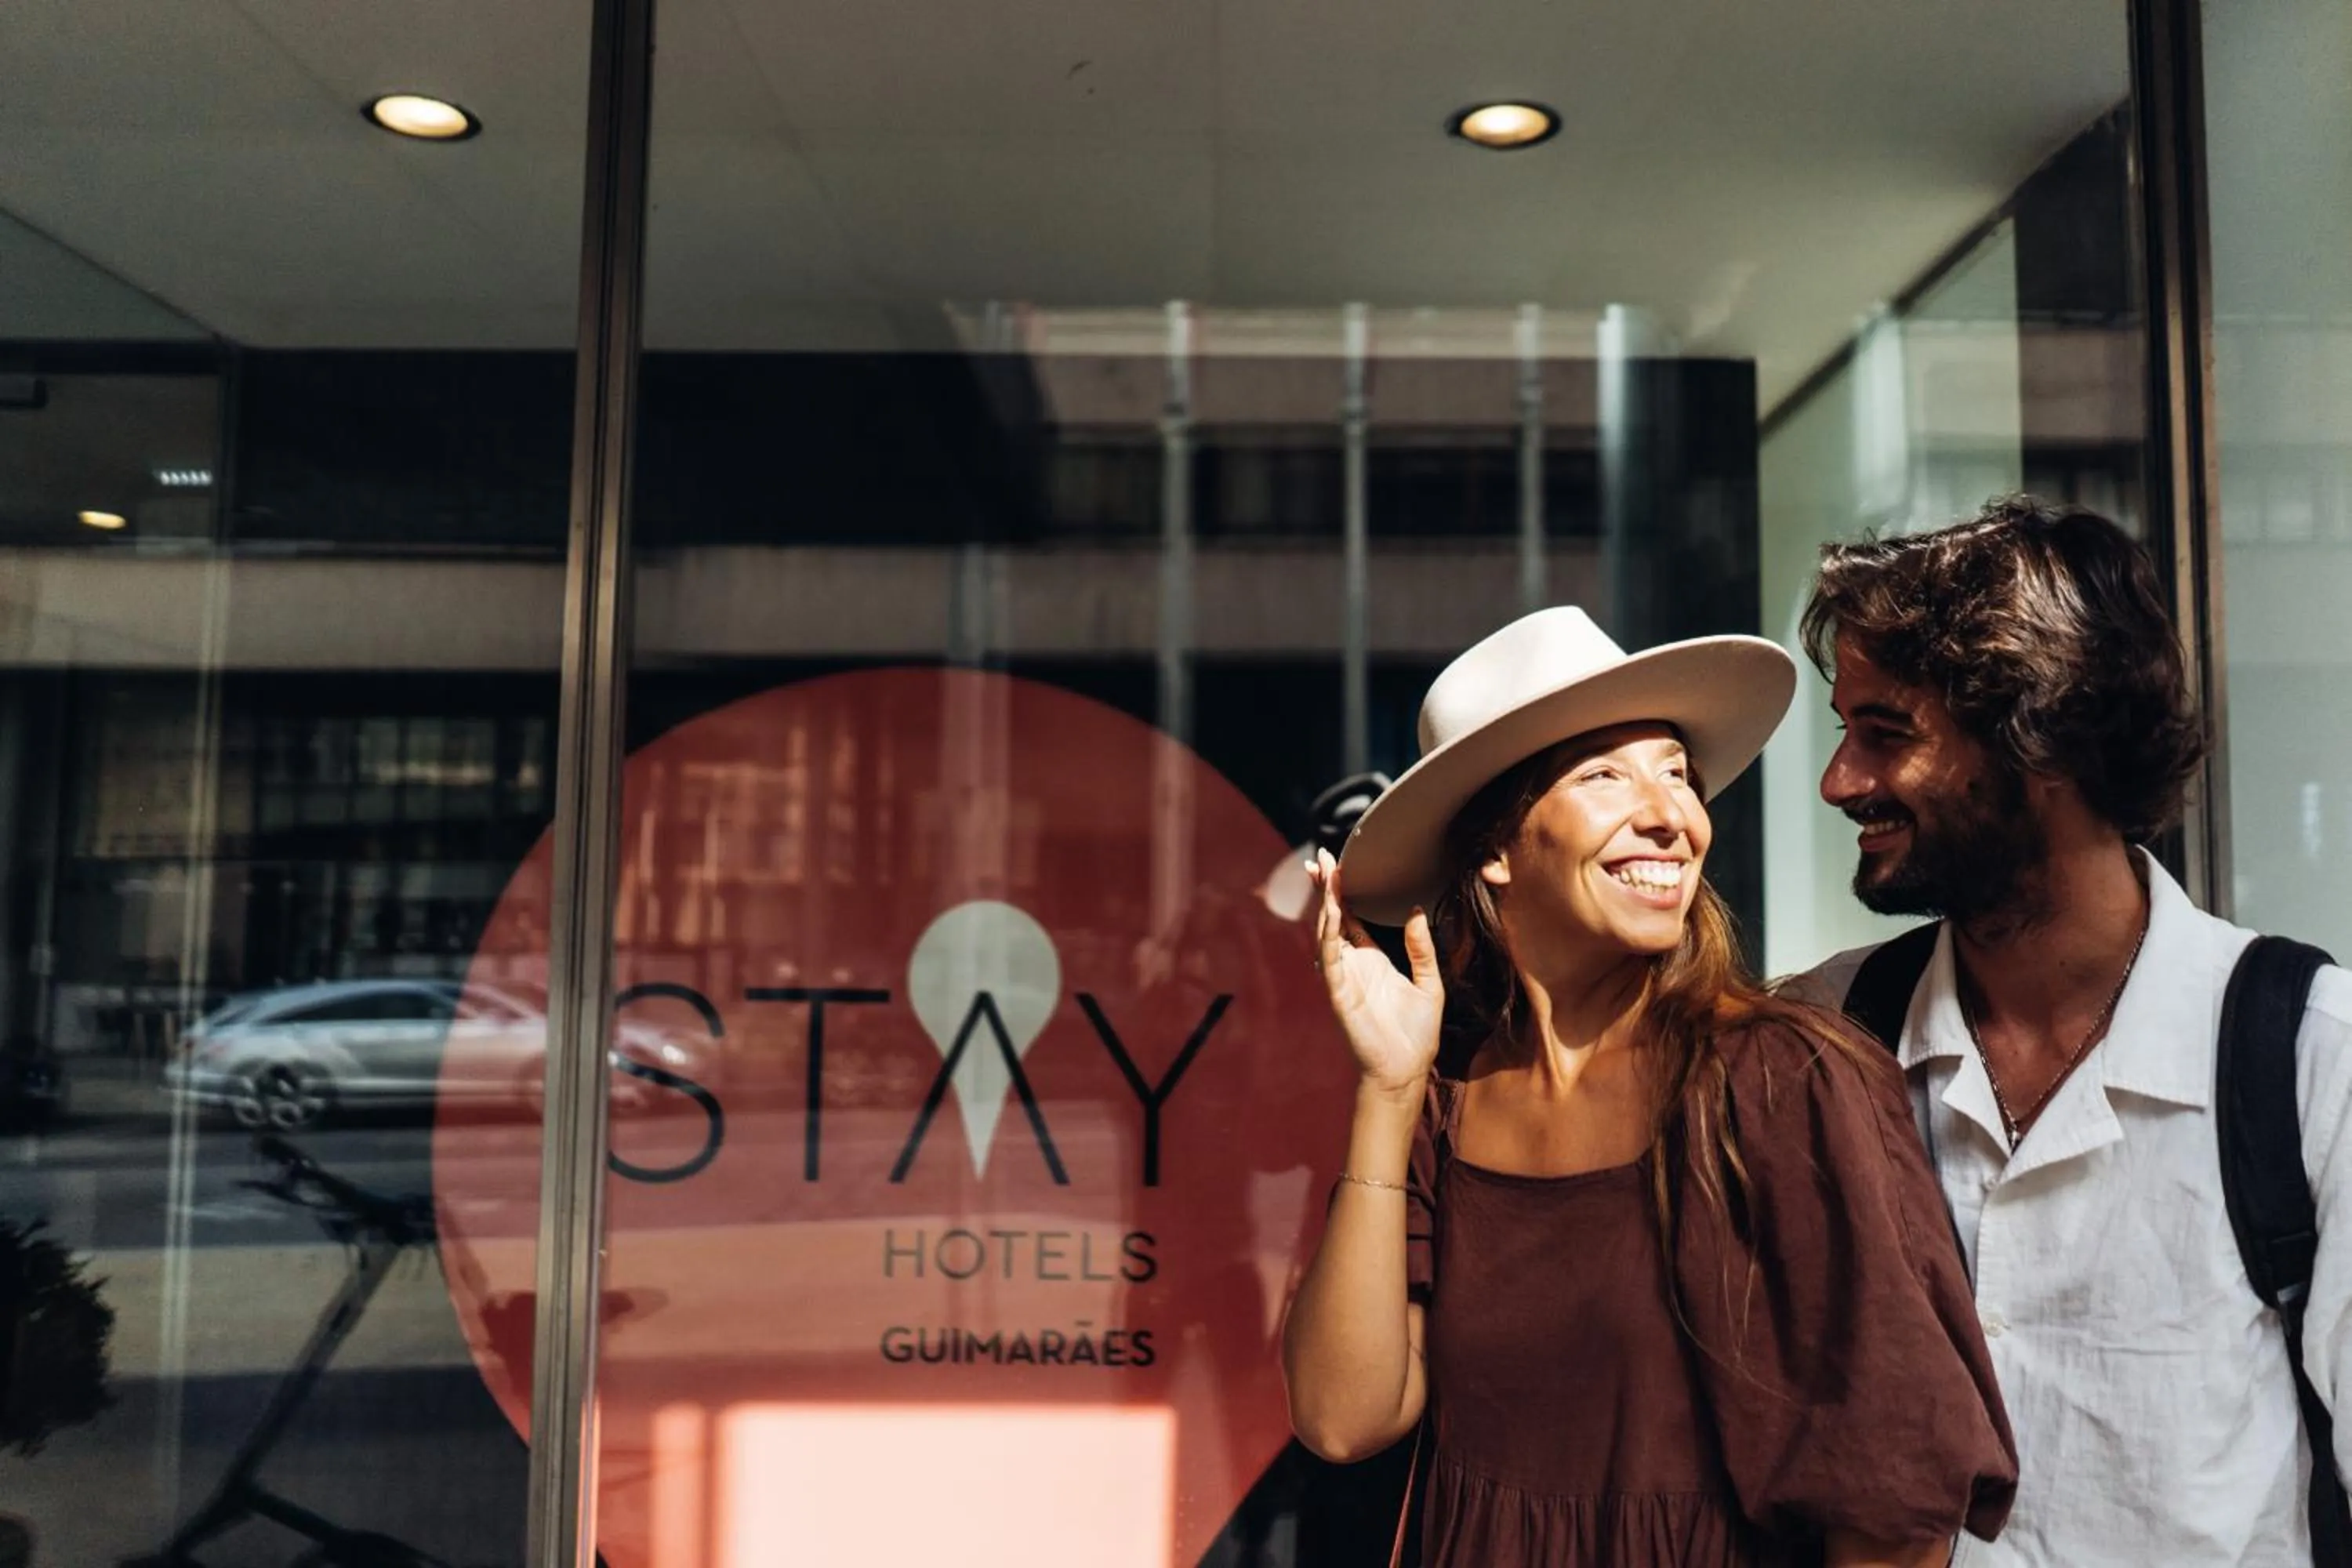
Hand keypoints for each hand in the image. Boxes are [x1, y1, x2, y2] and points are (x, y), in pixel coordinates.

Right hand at [1309, 848, 1442, 1094]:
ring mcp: (1343, 978)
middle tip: (1322, 857)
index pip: (1352, 918)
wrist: (1406, 1070)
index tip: (1340, 864)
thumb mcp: (1430, 983)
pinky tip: (1330, 913)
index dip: (1345, 892)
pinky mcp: (1339, 993)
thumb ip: (1422, 948)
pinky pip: (1330, 959)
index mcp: (1372, 960)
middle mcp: (1353, 965)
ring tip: (1325, 874)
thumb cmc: (1416, 1033)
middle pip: (1333, 918)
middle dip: (1326, 889)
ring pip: (1327, 933)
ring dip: (1324, 903)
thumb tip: (1416, 911)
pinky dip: (1328, 935)